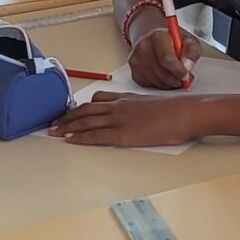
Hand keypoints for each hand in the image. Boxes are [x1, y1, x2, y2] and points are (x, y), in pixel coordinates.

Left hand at [50, 93, 205, 147]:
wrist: (186, 112)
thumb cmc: (177, 110)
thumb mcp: (155, 104)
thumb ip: (141, 108)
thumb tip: (138, 116)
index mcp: (127, 98)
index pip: (97, 100)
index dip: (81, 107)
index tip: (70, 112)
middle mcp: (119, 106)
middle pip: (85, 110)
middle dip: (67, 117)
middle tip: (53, 124)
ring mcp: (120, 119)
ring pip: (86, 122)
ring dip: (67, 127)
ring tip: (54, 132)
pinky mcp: (123, 134)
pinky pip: (96, 136)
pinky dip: (80, 138)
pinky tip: (70, 140)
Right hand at [125, 21, 202, 88]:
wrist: (156, 41)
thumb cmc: (173, 42)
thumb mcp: (189, 42)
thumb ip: (191, 53)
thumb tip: (186, 67)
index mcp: (158, 37)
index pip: (167, 59)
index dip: (178, 71)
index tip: (186, 76)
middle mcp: (144, 47)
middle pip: (162, 73)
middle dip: (176, 80)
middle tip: (184, 79)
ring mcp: (136, 60)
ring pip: (157, 81)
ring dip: (169, 83)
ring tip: (174, 75)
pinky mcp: (134, 72)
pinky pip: (150, 85)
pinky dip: (160, 84)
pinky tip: (164, 75)